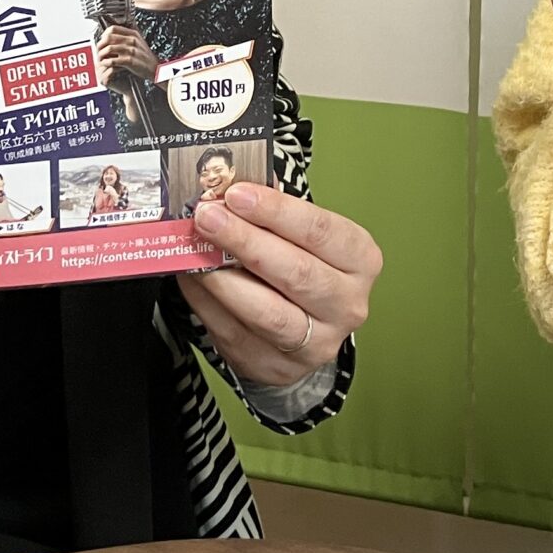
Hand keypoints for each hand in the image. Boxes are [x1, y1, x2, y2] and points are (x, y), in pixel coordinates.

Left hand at [92, 23, 156, 83]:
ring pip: (109, 49)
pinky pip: (113, 60)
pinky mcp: (130, 61)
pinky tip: (105, 64)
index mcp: (133, 34)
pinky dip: (106, 62)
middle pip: (108, 37)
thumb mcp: (138, 43)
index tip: (101, 40)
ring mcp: (131, 50)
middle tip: (98, 51)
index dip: (104, 35)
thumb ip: (126, 38)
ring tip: (100, 59)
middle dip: (100, 45)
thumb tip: (110, 37)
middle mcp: (132, 40)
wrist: (155, 69)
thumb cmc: (145, 57)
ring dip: (101, 55)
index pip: (113, 28)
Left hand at [181, 183, 380, 387]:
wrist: (307, 328)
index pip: (320, 231)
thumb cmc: (304, 265)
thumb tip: (231, 186)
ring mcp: (317, 342)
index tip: (236, 194)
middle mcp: (347, 304)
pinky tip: (192, 278)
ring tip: (195, 249)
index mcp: (360, 260)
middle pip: (295, 272)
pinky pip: (236, 333)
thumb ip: (275, 214)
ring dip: (222, 276)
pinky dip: (208, 303)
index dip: (276, 211)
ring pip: (266, 311)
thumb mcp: (304, 235)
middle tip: (207, 216)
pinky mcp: (279, 366)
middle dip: (245, 240)